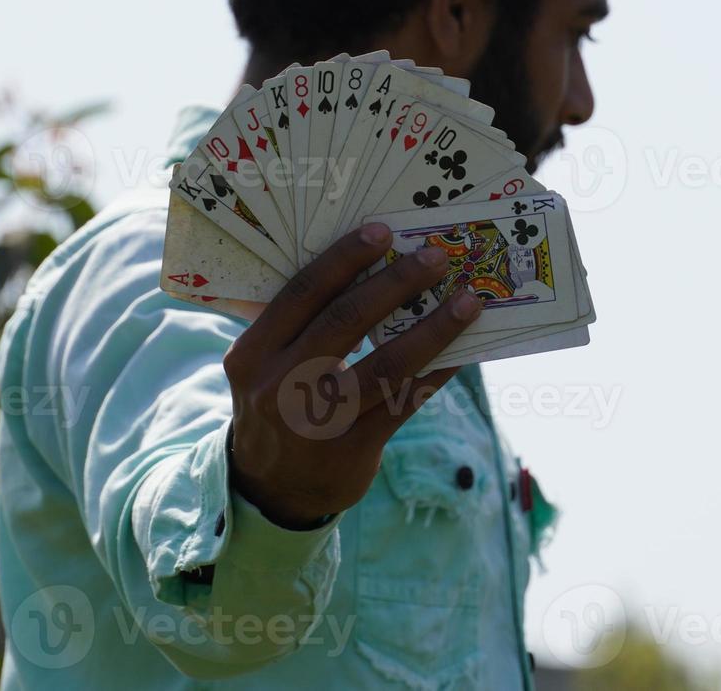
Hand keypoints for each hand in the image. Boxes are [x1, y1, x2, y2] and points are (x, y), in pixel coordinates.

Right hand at [223, 223, 481, 528]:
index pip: (302, 293)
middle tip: (435, 257)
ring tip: (468, 302)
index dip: (344, 259)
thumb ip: (296, 325)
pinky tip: (461, 351)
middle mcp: (281, 385)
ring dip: (434, 328)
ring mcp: (319, 421)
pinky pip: (406, 401)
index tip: (382, 230)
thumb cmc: (277, 404)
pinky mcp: (353, 449)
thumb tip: (366, 266)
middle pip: (346, 321)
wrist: (270, 489)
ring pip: (387, 364)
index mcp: (253, 354)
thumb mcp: (264, 365)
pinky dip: (437, 372)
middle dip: (396, 282)